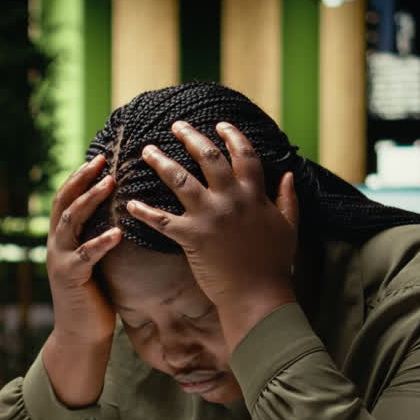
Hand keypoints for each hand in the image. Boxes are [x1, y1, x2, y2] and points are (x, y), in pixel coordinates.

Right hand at [46, 154, 122, 346]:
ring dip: (89, 200)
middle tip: (101, 161)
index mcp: (61, 239)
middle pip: (63, 202)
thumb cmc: (94, 297)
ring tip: (109, 184)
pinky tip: (118, 232)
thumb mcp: (94, 262)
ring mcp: (60, 260)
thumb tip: (123, 214)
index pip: (65, 199)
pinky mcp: (70, 278)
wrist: (80, 335)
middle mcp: (56, 245)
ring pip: (70, 221)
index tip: (98, 158)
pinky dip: (101, 242)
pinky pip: (85, 255)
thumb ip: (98, 238)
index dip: (78, 177)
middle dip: (81, 179)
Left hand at [126, 121, 298, 342]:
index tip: (220, 124)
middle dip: (190, 137)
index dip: (232, 136)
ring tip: (147, 151)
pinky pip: (161, 220)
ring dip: (161, 162)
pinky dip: (144, 211)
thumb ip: (288, 198)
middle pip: (208, 157)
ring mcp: (210, 216)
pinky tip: (129, 203)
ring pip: (180, 179)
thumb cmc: (275, 264)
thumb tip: (289, 174)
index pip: (244, 155)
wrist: (258, 296)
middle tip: (175, 125)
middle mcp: (231, 199)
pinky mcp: (191, 237)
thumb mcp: (289, 226)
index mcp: (255, 195)